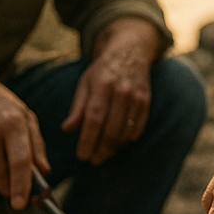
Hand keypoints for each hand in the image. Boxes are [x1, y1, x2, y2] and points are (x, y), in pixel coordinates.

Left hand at [62, 18, 158, 164]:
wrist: (130, 53)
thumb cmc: (102, 72)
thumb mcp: (85, 84)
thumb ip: (78, 107)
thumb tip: (67, 129)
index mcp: (101, 85)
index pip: (94, 118)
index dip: (88, 140)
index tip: (82, 156)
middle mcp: (121, 91)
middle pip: (111, 128)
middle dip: (101, 149)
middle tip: (93, 161)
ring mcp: (136, 96)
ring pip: (126, 131)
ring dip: (115, 147)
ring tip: (103, 153)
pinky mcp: (146, 101)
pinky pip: (138, 127)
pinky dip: (128, 139)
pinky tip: (119, 143)